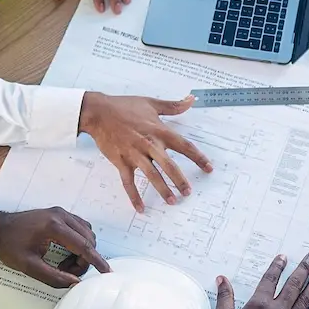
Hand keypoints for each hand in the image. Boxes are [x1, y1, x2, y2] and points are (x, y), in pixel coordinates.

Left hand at [0, 206, 110, 287]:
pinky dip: (78, 241)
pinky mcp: (59, 213)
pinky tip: (64, 251)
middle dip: (84, 259)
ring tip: (63, 263)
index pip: (84, 246)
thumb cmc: (9, 246)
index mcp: (54, 227)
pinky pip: (79, 227)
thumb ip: (53, 276)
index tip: (106, 272)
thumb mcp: (29, 266)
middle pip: (88, 239)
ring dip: (82, 250)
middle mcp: (61, 216)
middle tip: (65, 271)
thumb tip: (75, 282)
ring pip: (86, 232)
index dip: (96, 260)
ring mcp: (61, 212)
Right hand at [78, 93, 212, 210]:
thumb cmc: (124, 106)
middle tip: (189, 192)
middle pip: (169, 165)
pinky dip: (134, 196)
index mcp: (159, 130)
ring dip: (162, 189)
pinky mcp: (121, 161)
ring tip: (172, 201)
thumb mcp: (151, 103)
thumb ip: (173, 106)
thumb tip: (192, 100)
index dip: (198, 158)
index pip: (184, 146)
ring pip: (151, 175)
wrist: (98, 112)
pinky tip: (140, 208)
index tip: (209, 168)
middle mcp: (149, 144)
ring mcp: (134, 154)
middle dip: (180, 180)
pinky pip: (128, 182)